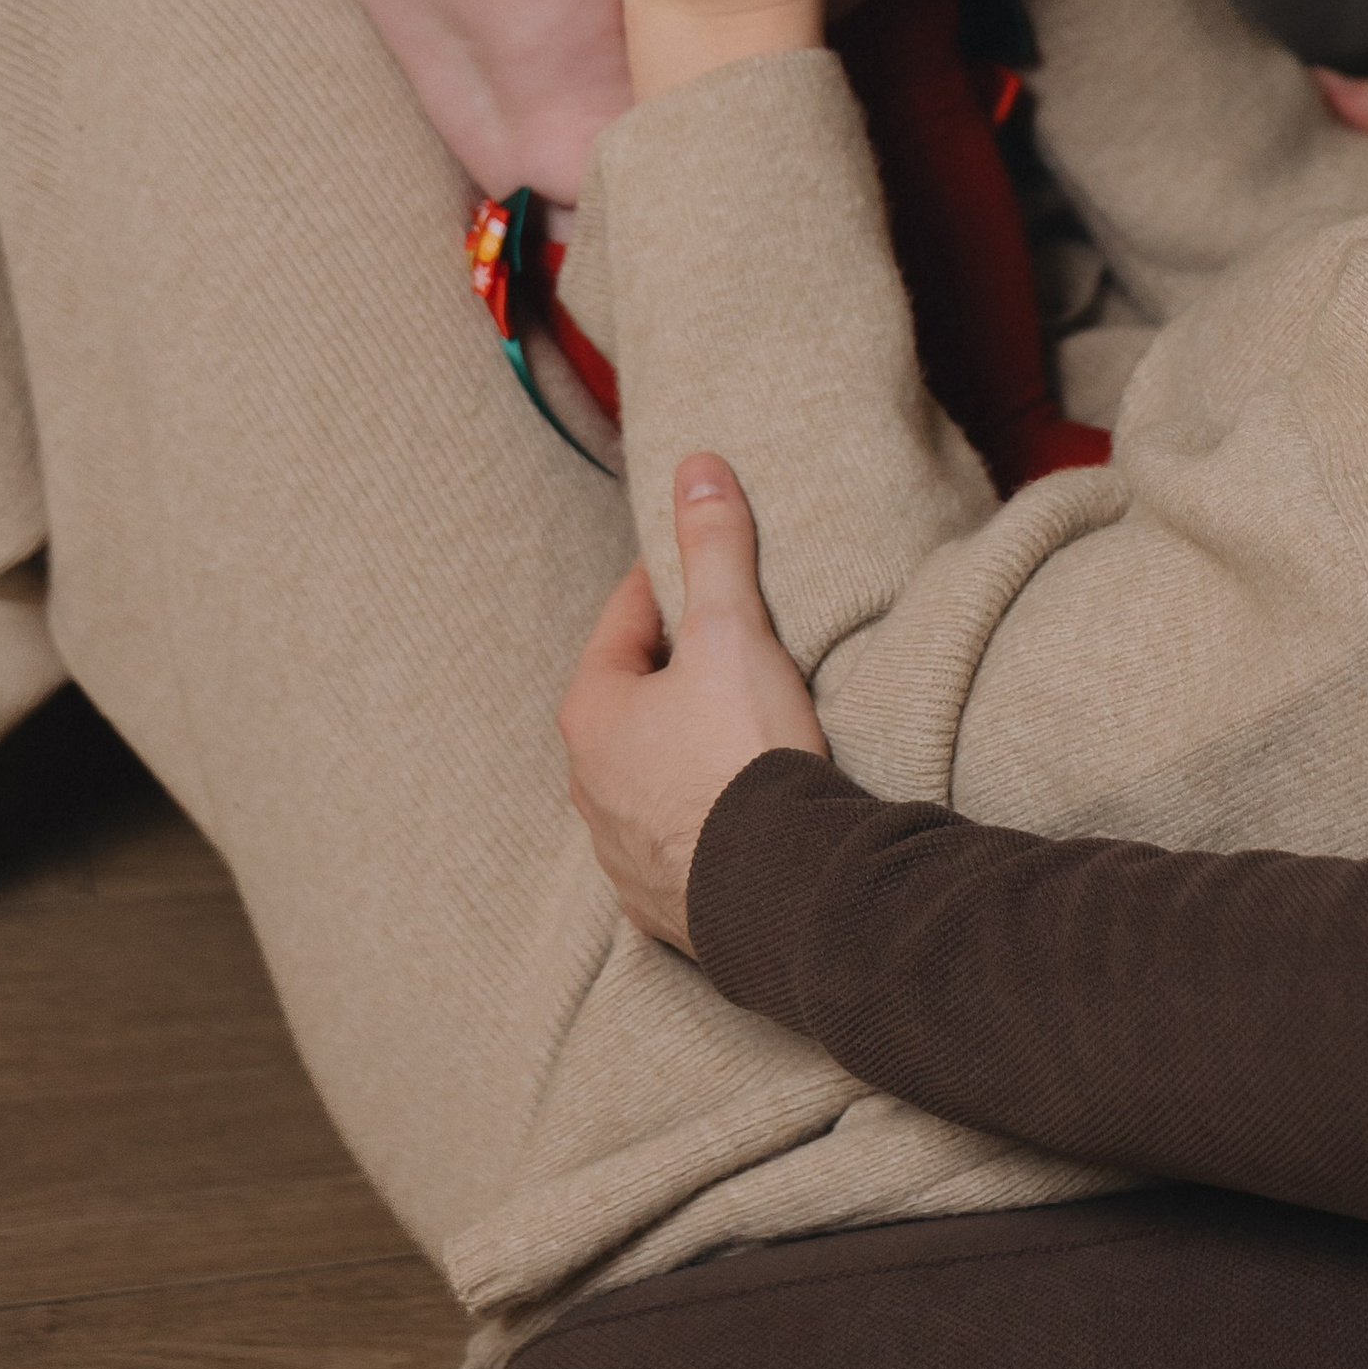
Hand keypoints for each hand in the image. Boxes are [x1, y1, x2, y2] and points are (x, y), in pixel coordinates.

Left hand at [558, 454, 826, 955]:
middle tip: (730, 641)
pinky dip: (698, 815)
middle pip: (632, 699)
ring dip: (681, 746)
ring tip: (738, 724)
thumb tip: (695, 466)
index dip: (668, 582)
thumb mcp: (732, 631)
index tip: (703, 564)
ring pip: (646, 774)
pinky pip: (671, 840)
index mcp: (593, 713)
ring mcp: (619, 850)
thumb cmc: (742, 753)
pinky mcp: (659, 902)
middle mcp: (588, 785)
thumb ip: (713, 547)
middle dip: (674, 668)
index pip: (626, 619)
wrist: (779, 890)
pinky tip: (737, 807)